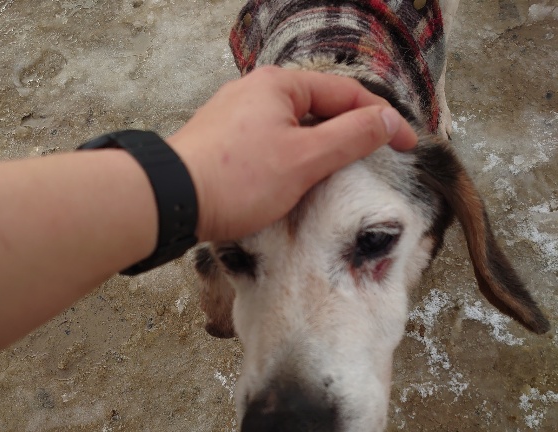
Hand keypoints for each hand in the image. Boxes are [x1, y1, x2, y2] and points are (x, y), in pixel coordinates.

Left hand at [167, 66, 417, 240]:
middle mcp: (256, 90)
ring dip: (321, 145)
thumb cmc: (238, 180)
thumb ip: (351, 137)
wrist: (171, 199)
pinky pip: (271, 140)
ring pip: (294, 126)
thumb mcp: (305, 159)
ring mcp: (236, 113)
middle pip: (320, 107)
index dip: (383, 120)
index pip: (347, 95)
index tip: (408, 145)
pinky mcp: (222, 138)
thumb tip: (386, 121)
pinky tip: (295, 175)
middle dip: (350, 130)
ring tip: (340, 169)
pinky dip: (293, 154)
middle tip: (376, 155)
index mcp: (280, 85)